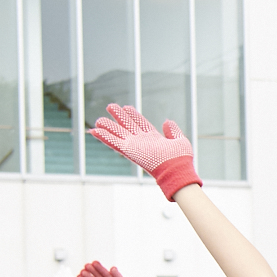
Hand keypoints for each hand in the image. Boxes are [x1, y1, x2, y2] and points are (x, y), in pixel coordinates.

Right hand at [75, 260, 137, 276]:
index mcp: (109, 276)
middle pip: (96, 274)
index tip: (94, 262)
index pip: (103, 271)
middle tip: (86, 265)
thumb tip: (113, 267)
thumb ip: (117, 275)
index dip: (99, 267)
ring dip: (86, 276)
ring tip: (81, 272)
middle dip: (91, 270)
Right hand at [87, 104, 201, 198]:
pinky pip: (114, 143)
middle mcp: (142, 142)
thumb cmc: (181, 159)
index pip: (141, 123)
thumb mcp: (180, 140)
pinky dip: (104, 137)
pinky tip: (94, 131)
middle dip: (119, 116)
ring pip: (118, 134)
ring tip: (98, 120)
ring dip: (108, 127)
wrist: (177, 170)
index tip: (126, 107)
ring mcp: (135, 146)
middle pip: (128, 126)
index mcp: (154, 138)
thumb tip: (167, 121)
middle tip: (110, 106)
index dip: (133, 115)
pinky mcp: (129, 151)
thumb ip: (173, 130)